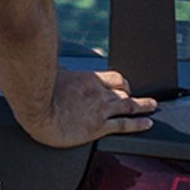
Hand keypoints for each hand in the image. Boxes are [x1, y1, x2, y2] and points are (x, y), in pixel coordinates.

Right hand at [24, 68, 156, 148]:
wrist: (37, 108)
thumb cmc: (39, 89)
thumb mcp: (53, 72)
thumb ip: (60, 69)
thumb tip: (54, 62)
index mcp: (89, 79)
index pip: (114, 78)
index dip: (122, 83)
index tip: (125, 86)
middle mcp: (98, 93)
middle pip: (124, 92)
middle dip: (135, 95)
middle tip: (145, 98)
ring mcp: (101, 110)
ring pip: (130, 106)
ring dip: (144, 106)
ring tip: (153, 106)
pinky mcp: (98, 127)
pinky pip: (125, 125)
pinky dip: (139, 124)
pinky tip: (148, 124)